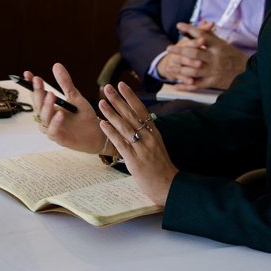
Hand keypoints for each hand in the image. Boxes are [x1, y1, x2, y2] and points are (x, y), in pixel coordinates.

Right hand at [26, 63, 103, 153]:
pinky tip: (60, 114)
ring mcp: (52, 128)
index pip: (37, 95)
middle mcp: (47, 118)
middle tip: (38, 81)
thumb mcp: (75, 96)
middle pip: (37, 105)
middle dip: (37, 92)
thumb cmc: (84, 116)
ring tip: (51, 95)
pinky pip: (53, 130)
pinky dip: (55, 122)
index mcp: (49, 108)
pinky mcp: (59, 138)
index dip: (31, 85)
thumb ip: (65, 83)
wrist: (97, 133)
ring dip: (46, 106)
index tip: (27, 74)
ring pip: (44, 117)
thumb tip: (56, 65)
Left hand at [97, 82, 177, 205]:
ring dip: (112, 113)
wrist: (168, 186)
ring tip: (101, 102)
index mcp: (154, 133)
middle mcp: (148, 137)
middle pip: (131, 115)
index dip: (131, 97)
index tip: (122, 84)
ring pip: (125, 127)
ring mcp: (142, 148)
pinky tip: (102, 123)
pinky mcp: (134, 160)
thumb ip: (147, 135)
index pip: (141, 110)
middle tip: (108, 87)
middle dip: (118, 100)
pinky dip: (111, 132)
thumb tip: (137, 123)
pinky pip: (121, 143)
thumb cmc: (161, 167)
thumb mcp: (157, 146)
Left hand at [160, 21, 247, 89]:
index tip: (179, 25)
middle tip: (169, 48)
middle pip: (195, 53)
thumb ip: (209, 34)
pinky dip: (185, 86)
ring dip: (180, 69)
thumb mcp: (222, 43)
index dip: (190, 29)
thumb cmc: (230, 55)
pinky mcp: (212, 82)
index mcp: (217, 46)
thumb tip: (201, 22)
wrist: (245, 72)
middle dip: (180, 50)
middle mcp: (215, 58)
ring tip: (169, 66)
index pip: (202, 35)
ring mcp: (213, 71)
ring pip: (194, 70)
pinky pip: (197, 85)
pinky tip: (176, 85)